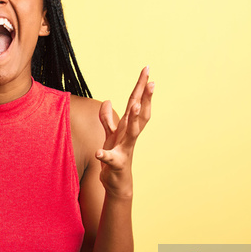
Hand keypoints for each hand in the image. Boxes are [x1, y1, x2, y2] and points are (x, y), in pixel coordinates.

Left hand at [96, 66, 153, 197]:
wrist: (117, 182)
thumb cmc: (116, 156)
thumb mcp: (111, 135)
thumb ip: (108, 118)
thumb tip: (107, 100)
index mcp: (128, 127)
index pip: (135, 103)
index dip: (140, 87)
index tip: (147, 69)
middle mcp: (130, 136)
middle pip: (140, 113)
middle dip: (145, 97)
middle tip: (151, 81)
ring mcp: (125, 149)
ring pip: (132, 132)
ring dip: (133, 118)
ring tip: (134, 104)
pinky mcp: (116, 164)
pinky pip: (110, 158)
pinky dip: (105, 155)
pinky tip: (99, 152)